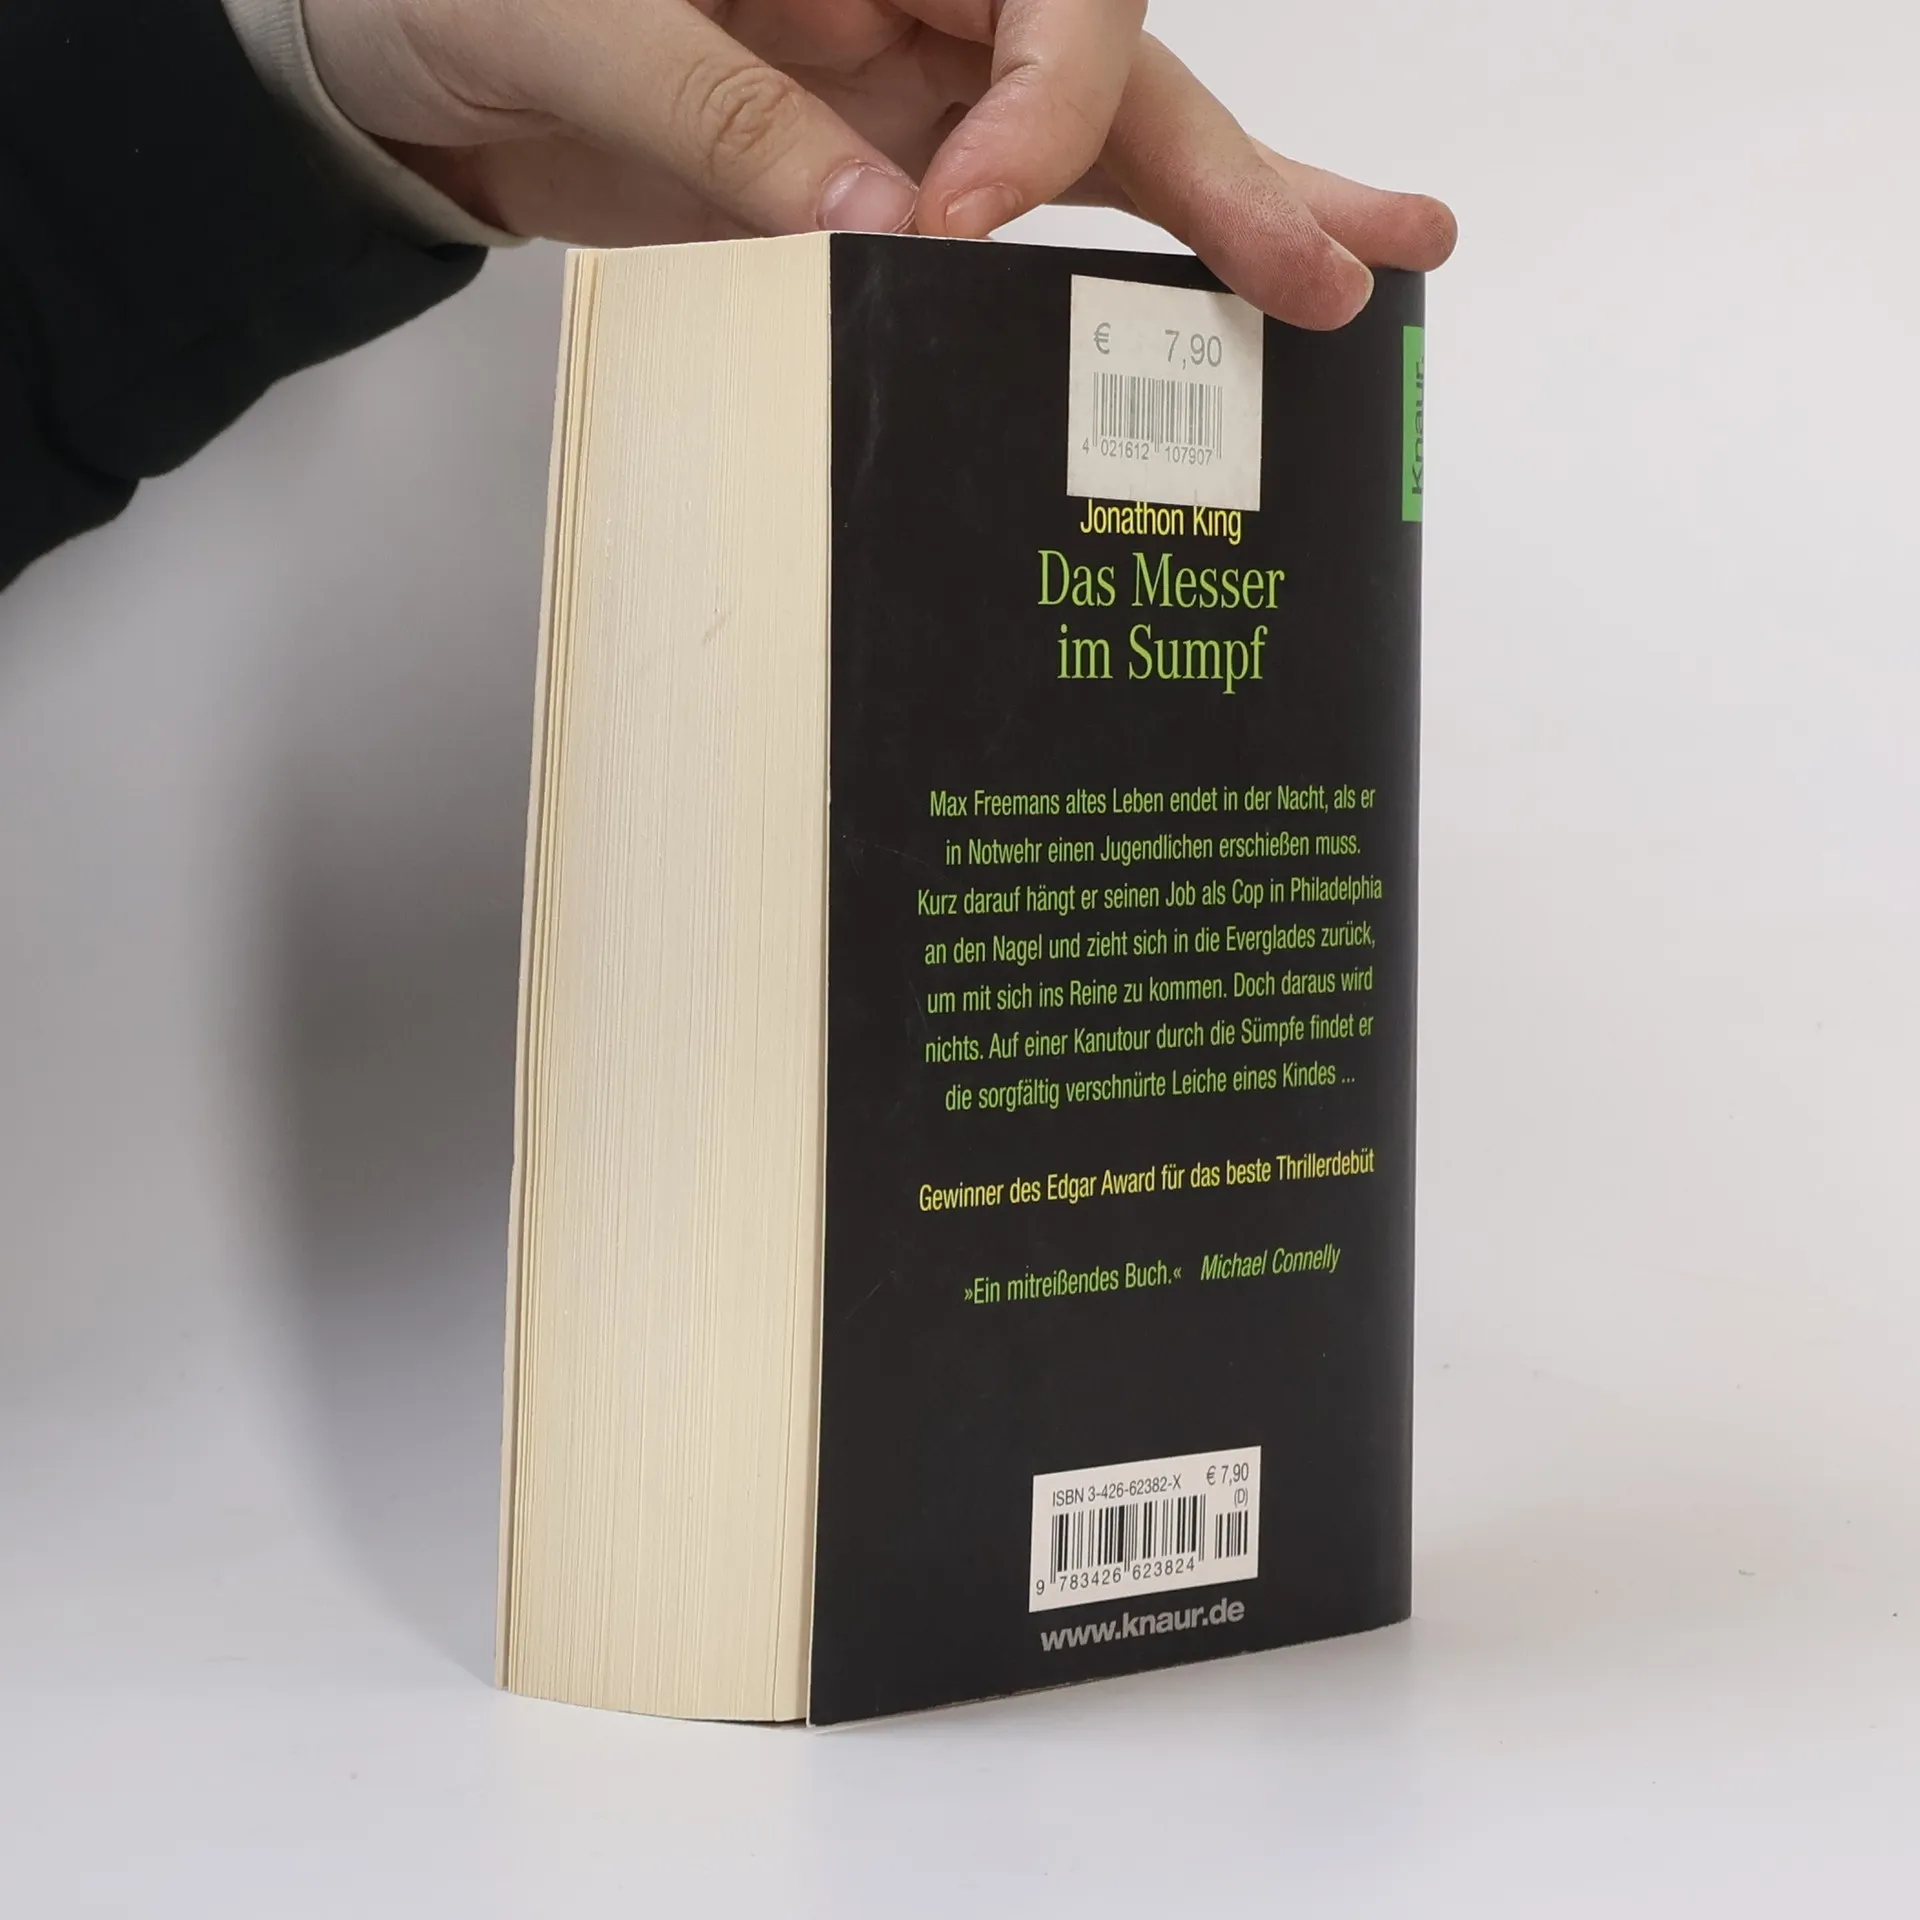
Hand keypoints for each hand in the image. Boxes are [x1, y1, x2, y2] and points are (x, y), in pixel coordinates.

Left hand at [304, 0, 1455, 328]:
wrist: (398, 64)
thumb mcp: (571, 10)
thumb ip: (720, 104)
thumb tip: (879, 229)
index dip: (1040, 94)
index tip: (963, 212)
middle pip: (1112, 62)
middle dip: (1226, 163)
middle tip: (1346, 256)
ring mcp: (914, 93)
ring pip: (1104, 144)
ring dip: (1229, 211)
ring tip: (1355, 267)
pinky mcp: (887, 183)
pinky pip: (1024, 224)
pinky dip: (1110, 273)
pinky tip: (1200, 313)